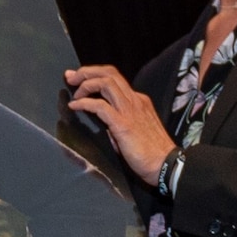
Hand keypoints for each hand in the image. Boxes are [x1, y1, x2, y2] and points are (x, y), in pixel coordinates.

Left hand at [63, 64, 175, 185]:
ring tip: (74, 93)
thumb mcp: (135, 129)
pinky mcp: (123, 124)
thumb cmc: (151, 152)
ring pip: (105, 82)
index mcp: (138, 101)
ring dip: (85, 84)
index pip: (115, 79)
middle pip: (109, 73)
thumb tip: (103, 122)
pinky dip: (84, 103)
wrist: (166, 164)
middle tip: (70, 77)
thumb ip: (119, 121)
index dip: (95, 75)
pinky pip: (100, 106)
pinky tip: (74, 106)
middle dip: (87, 72)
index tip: (79, 78)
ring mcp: (130, 110)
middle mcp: (135, 100)